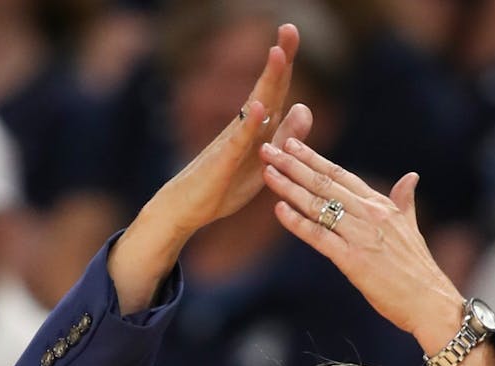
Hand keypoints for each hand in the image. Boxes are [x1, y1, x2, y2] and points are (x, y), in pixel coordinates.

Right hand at [110, 24, 309, 312]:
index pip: (277, 91)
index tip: (291, 32)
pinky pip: (238, 141)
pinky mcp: (223, 162)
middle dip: (279, 60)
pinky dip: (250, 124)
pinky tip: (259, 107)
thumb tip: (306, 106)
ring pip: (254, 107)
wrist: (188, 209)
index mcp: (258, 128)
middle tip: (289, 27)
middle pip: (267, 89)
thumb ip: (285, 137)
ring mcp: (232, 142)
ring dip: (267, 81)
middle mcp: (244, 128)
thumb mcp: (265, 163)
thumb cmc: (224, 187)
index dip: (285, 64)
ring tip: (278, 54)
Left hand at [261, 135, 494, 365]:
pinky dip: (298, 223)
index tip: (292, 143)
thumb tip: (411, 177)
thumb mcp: (411, 227)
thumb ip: (403, 201)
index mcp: (381, 205)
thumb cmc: (418, 269)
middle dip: (293, 164)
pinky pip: (319, 237)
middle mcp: (369, 214)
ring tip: (267, 172)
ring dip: (289, 187)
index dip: (313, 158)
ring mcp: (360, 236)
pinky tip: (279, 210)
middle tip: (268, 148)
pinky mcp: (353, 260)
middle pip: (325, 183)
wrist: (429, 301)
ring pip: (319, 205)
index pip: (341, 175)